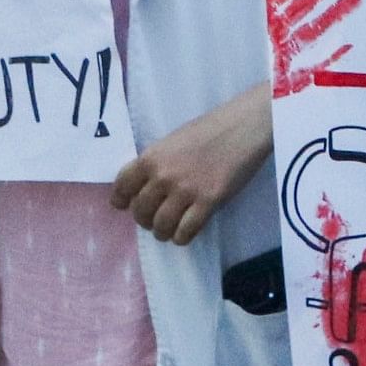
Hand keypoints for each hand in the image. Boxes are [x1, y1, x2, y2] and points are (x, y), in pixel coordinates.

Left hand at [112, 91, 273, 244]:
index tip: (126, 206)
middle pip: (140, 212)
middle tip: (154, 220)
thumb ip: (156, 163)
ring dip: (162, 232)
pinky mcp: (208, 202)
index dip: (122, 201)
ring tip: (168, 230)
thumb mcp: (172, 142)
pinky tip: (185, 233)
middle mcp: (163, 176)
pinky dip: (181, 237)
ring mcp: (185, 190)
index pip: (122, 187)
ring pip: (161, 226)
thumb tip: (145, 188)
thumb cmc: (209, 130)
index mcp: (151, 157)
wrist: (242, 127)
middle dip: (145, 220)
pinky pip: (186, 231)